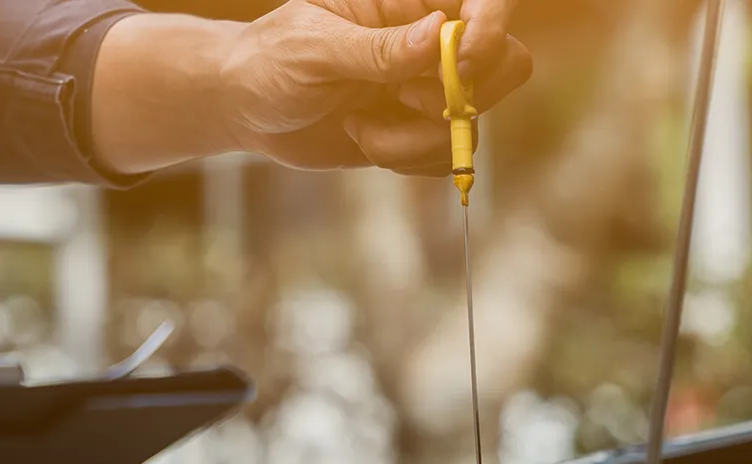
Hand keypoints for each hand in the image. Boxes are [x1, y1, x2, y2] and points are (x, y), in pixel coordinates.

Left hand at [90, 1, 530, 177]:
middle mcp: (430, 43)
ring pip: (475, 118)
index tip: (459, 60)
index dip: (492, 26)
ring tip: (362, 126)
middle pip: (506, 63)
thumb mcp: (312, 49)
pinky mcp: (417, 132)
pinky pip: (448, 154)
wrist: (245, 108)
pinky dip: (411, 159)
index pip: (484, 0)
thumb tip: (438, 35)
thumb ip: (375, 48)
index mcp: (409, 3)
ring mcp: (428, 89)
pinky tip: (367, 141)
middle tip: (404, 98)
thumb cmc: (270, 62)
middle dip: (462, 94)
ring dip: (421, 136)